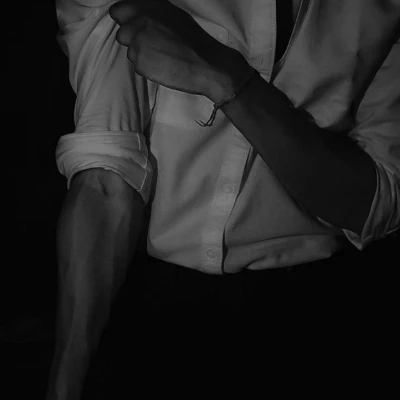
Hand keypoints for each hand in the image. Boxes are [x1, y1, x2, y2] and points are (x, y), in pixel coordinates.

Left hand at [109, 0, 249, 101]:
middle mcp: (141, 20)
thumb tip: (139, 15)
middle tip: (152, 48)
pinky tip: (164, 67)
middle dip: (133, 42)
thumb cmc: (195, 42)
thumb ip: (154, 14)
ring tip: (163, 58)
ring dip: (142, 57)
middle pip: (122, 34)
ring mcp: (139, 41)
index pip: (119, 11)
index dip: (126, 22)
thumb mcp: (175, 17)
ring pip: (130, 52)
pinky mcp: (140, 62)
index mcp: (149, 6)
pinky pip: (138, 67)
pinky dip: (148, 69)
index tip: (136, 30)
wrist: (208, 64)